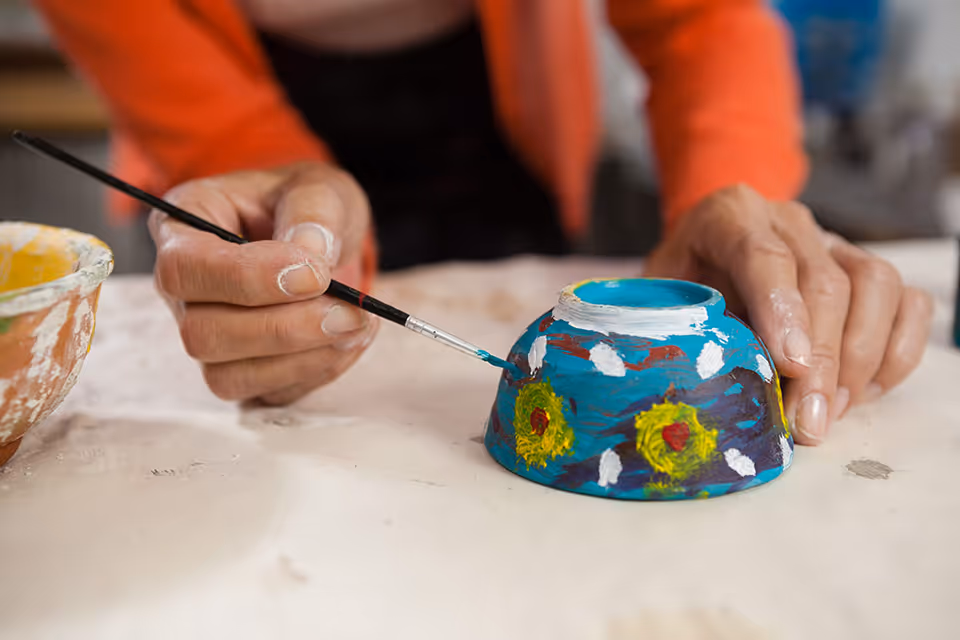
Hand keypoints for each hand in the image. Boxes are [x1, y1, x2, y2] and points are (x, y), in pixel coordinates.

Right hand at [149, 161, 377, 404]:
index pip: (185, 269)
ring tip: (359, 323)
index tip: (315, 274)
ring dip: (303, 359)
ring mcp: (209, 338)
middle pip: (202, 333)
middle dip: (284, 329)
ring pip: (228, 376)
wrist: (323, 243)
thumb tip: (310, 255)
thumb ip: (313, 211)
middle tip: (350, 310)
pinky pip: (268, 394)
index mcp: (182, 231)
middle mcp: (184, 293)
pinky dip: (317, 373)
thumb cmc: (307, 209)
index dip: (249, 279)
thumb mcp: (317, 188)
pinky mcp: (243, 372)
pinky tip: (351, 340)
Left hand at [643, 185, 933, 444]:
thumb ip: (684, 325)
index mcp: (731, 216)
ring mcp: (835, 242)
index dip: (780, 309)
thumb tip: (710, 383)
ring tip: (829, 413)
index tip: (790, 365)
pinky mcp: (866, 268)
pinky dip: (894, 354)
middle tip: (809, 422)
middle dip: (822, 362)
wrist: (708, 250)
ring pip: (876, 287)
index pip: (763, 255)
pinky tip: (859, 393)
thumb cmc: (685, 280)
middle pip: (825, 283)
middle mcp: (790, 222)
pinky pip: (907, 304)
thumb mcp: (665, 297)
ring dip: (860, 361)